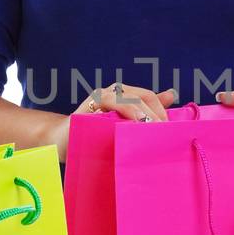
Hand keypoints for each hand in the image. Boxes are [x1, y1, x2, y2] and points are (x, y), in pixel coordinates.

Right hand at [52, 82, 176, 158]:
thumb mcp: (122, 128)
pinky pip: (110, 102)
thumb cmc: (95, 136)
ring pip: (129, 99)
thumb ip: (145, 111)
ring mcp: (102, 96)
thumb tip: (171, 95)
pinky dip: (124, 110)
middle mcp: (114, 92)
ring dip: (142, 113)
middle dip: (156, 114)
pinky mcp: (90, 104)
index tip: (170, 131)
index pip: (150, 97)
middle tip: (163, 133)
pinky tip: (133, 121)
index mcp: (125, 95)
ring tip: (151, 128)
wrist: (62, 142)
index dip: (161, 112)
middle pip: (143, 97)